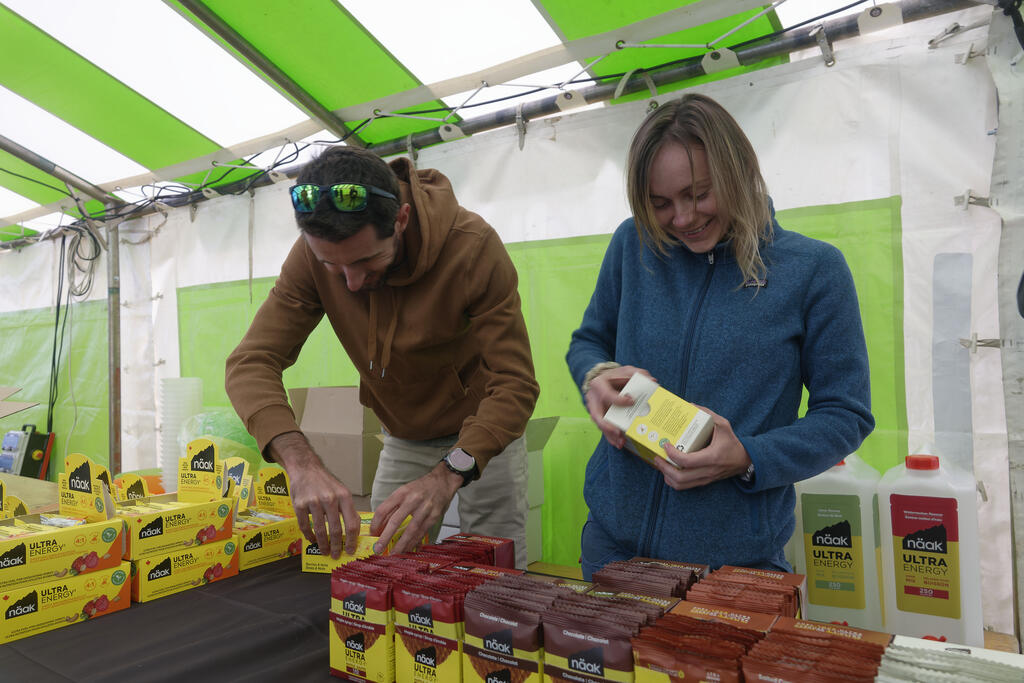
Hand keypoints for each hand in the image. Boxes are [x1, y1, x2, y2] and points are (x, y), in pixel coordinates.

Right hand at [268, 432, 360, 558]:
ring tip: (324, 551)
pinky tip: (312, 540)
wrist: (306, 468)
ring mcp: (314, 501)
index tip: (350, 550)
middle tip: (336, 555)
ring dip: (322, 544)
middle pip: (335, 529)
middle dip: (336, 546)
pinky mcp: (300, 504)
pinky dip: (308, 535)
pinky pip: (304, 525)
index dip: (352, 540)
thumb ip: (348, 510)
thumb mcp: (342, 492)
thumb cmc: (326, 483)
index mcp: (344, 496)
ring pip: (319, 529)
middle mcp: (330, 499)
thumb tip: (355, 531)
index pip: (351, 523)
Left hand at [369, 462, 461, 554]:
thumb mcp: (404, 491)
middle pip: (395, 521)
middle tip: (378, 548)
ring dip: (401, 544)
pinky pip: (422, 532)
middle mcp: (412, 500)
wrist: (443, 481)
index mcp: (401, 493)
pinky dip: (414, 542)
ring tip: (393, 553)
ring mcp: (424, 509)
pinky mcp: (434, 517)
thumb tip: (381, 524)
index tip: (372, 533)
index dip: (376, 523)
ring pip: (410, 530)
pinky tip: (408, 548)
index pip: (383, 509)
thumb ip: (393, 507)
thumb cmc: (421, 487)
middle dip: (385, 537)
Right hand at [584, 365, 654, 448]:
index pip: (607, 395)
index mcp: (599, 384)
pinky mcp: (598, 416)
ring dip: (610, 434)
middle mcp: (593, 398)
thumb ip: (638, 374)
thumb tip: (652, 382)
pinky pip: (602, 428)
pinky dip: (610, 436)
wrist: (603, 379)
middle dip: (608, 426)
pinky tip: (618, 443)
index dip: (619, 400)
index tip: (631, 401)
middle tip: (619, 432)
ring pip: (599, 424)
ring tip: (620, 442)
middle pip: (597, 415)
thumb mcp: (626, 371)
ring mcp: (594, 408)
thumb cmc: (616, 376)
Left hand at [651, 406, 751, 489]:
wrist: (744, 461)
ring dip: (667, 475)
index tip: (666, 444)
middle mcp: (707, 471)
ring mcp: (705, 479)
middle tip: (657, 456)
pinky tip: (668, 471)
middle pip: (680, 477)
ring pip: (681, 485)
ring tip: (660, 463)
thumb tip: (691, 406)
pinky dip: (673, 480)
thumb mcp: (724, 425)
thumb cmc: (732, 443)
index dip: (672, 454)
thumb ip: (708, 414)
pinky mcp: (703, 482)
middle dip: (664, 467)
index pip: (687, 461)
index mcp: (711, 457)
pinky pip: (684, 486)